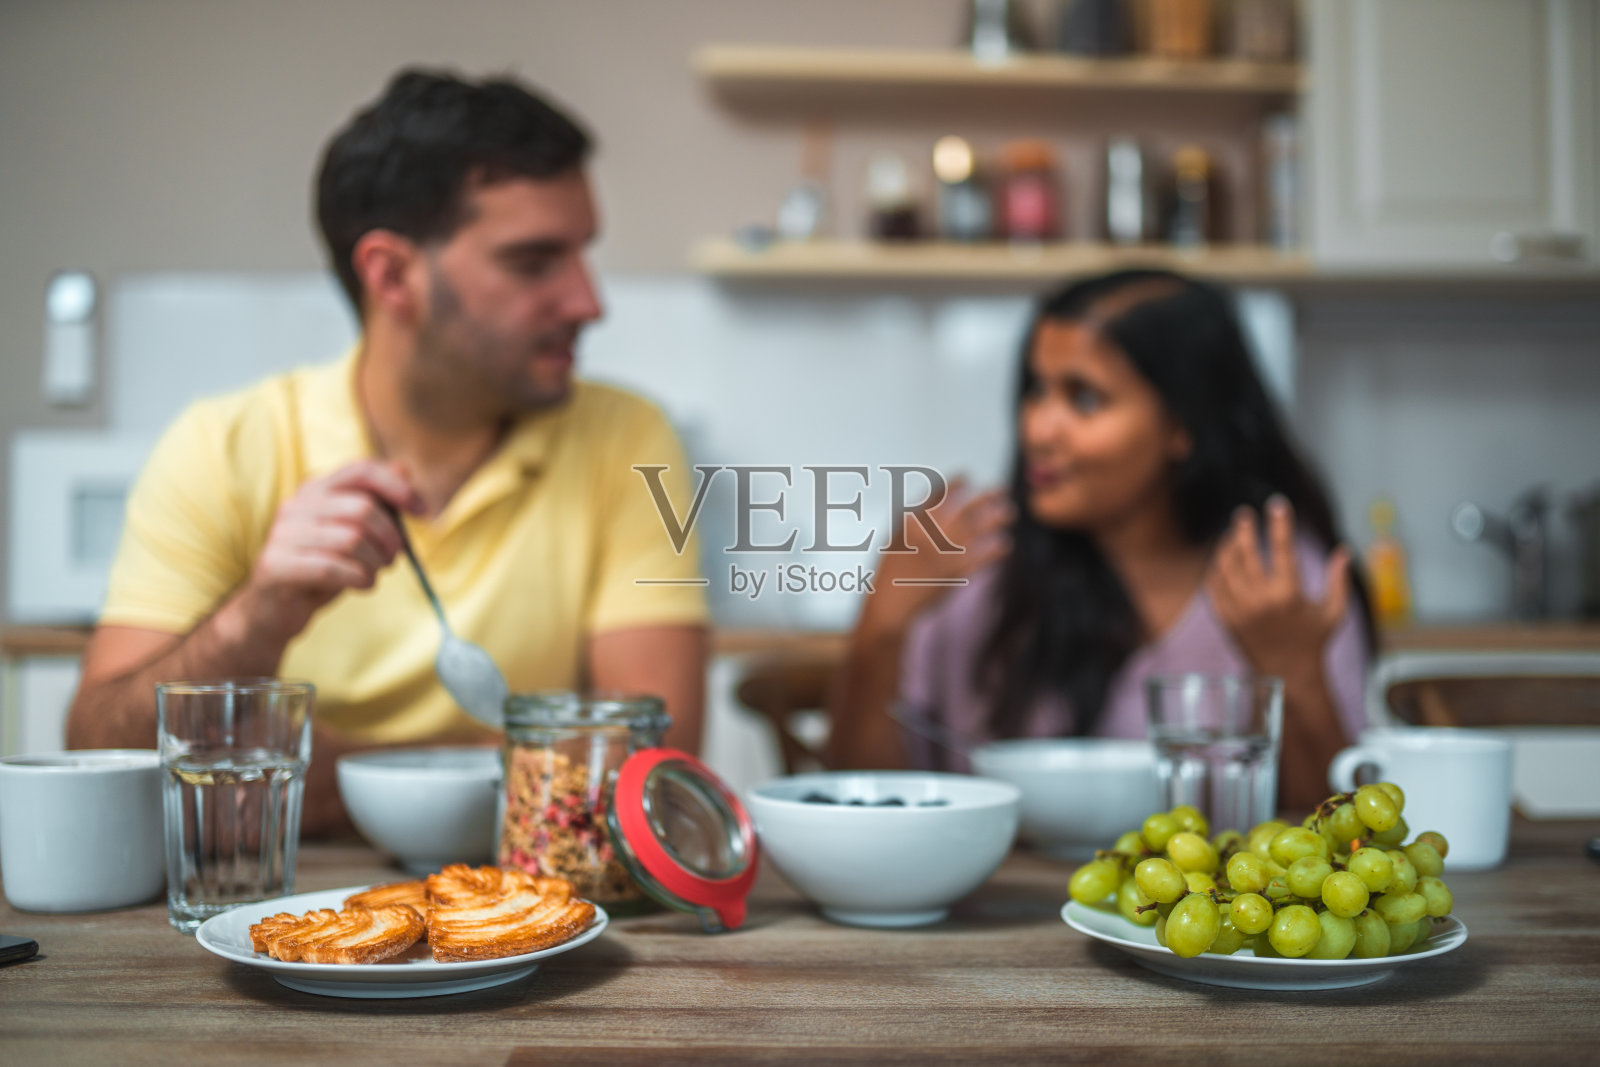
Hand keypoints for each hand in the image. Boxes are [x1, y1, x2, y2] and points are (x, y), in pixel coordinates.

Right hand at [237, 460, 425, 643]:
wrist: (275, 611)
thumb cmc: (322, 569)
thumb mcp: (353, 533)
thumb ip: (376, 503)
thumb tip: (404, 469)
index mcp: (316, 489)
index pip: (362, 470)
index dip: (398, 488)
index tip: (423, 512)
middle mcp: (296, 505)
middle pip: (362, 509)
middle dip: (390, 537)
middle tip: (394, 558)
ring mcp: (282, 534)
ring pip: (351, 539)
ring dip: (375, 562)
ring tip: (374, 574)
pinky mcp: (275, 565)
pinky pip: (330, 567)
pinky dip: (358, 578)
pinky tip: (362, 585)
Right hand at [866, 478, 1012, 634]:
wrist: (890, 605)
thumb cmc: (892, 572)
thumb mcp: (895, 539)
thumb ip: (913, 520)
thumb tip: (934, 501)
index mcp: (911, 524)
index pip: (936, 496)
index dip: (955, 484)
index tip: (968, 476)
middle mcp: (926, 535)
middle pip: (960, 509)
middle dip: (983, 497)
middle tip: (1001, 489)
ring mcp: (940, 554)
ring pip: (973, 530)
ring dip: (994, 519)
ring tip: (1009, 512)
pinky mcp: (951, 574)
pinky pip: (978, 558)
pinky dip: (993, 550)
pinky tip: (1005, 543)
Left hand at [1205, 496, 1349, 681]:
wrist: (1287, 675)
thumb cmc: (1314, 642)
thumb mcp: (1333, 613)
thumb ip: (1338, 581)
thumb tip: (1344, 552)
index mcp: (1288, 594)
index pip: (1283, 549)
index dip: (1280, 524)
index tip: (1277, 505)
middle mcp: (1260, 600)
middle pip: (1246, 553)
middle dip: (1243, 529)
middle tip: (1243, 515)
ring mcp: (1239, 610)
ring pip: (1225, 567)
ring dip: (1226, 547)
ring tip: (1232, 535)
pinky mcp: (1226, 619)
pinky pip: (1214, 587)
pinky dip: (1216, 570)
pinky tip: (1222, 560)